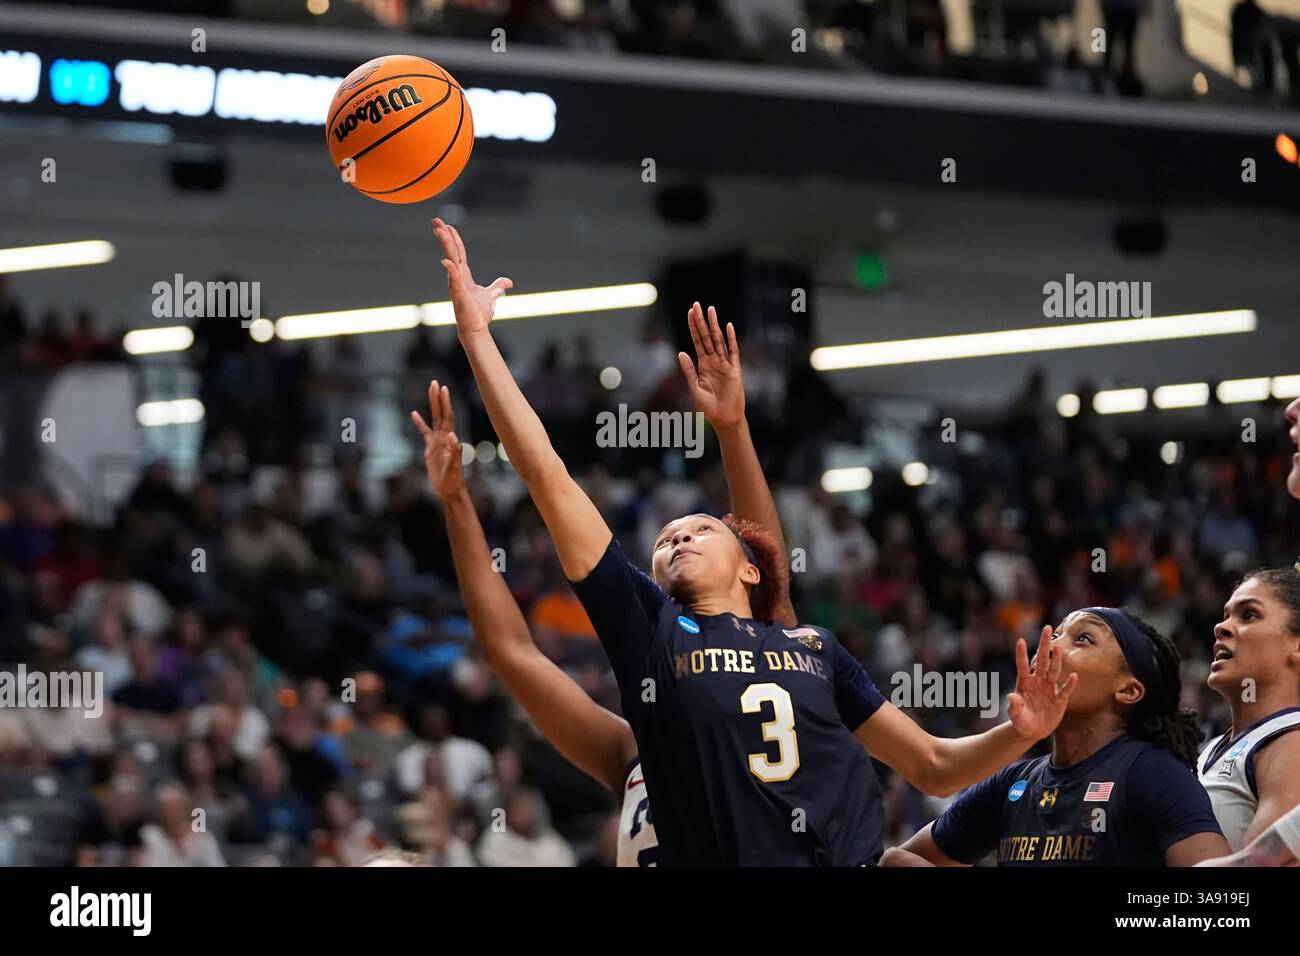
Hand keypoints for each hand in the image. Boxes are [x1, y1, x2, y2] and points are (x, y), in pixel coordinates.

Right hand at [410, 380, 463, 500]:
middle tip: (435, 382)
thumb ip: (454, 452)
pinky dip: (419, 423)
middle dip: (437, 398)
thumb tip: (452, 436)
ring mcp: (437, 442)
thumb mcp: (453, 467)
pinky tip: (414, 414)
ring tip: (429, 390)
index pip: (447, 417)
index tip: (443, 389)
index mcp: (449, 439)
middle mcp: (444, 437)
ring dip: (432, 405)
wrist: (449, 490)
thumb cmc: (453, 480)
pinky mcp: (431, 448)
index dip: (445, 403)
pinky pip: (424, 432)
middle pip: (440, 413)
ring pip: (434, 419)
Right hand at [432, 217, 512, 339]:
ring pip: (451, 260)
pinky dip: (451, 270)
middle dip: (444, 235)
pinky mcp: (459, 295)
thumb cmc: (479, 312)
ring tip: (439, 230)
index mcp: (464, 274)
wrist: (476, 328)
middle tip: (436, 220)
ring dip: (445, 245)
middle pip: (451, 251)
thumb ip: (498, 286)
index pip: (459, 252)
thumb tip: (508, 282)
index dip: (454, 238)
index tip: (447, 225)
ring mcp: (457, 284)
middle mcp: (458, 276)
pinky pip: (454, 280)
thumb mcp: (492, 295)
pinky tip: (447, 261)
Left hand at [677, 302, 743, 426]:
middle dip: (701, 321)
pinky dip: (731, 339)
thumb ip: (688, 370)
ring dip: (714, 325)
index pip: (697, 341)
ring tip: (711, 310)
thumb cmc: (708, 407)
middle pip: (706, 337)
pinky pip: (733, 352)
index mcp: (703, 365)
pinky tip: (728, 327)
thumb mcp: (694, 387)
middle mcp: (714, 361)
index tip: (690, 313)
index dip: (693, 327)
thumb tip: (680, 352)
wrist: (723, 419)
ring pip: (718, 340)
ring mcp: (725, 364)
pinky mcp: (735, 370)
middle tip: (697, 304)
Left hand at [1007, 626, 1077, 740]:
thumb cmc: (1021, 721)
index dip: (1021, 654)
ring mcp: (1049, 689)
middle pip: (1042, 661)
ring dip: (1056, 660)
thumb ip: (1014, 706)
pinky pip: (1065, 690)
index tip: (1019, 640)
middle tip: (1047, 629)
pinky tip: (1075, 676)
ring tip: (1058, 648)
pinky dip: (1070, 684)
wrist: (1032, 731)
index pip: (1023, 665)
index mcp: (1025, 683)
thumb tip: (1011, 697)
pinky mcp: (1059, 700)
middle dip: (1044, 645)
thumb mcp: (1016, 715)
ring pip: (1054, 671)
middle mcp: (1038, 682)